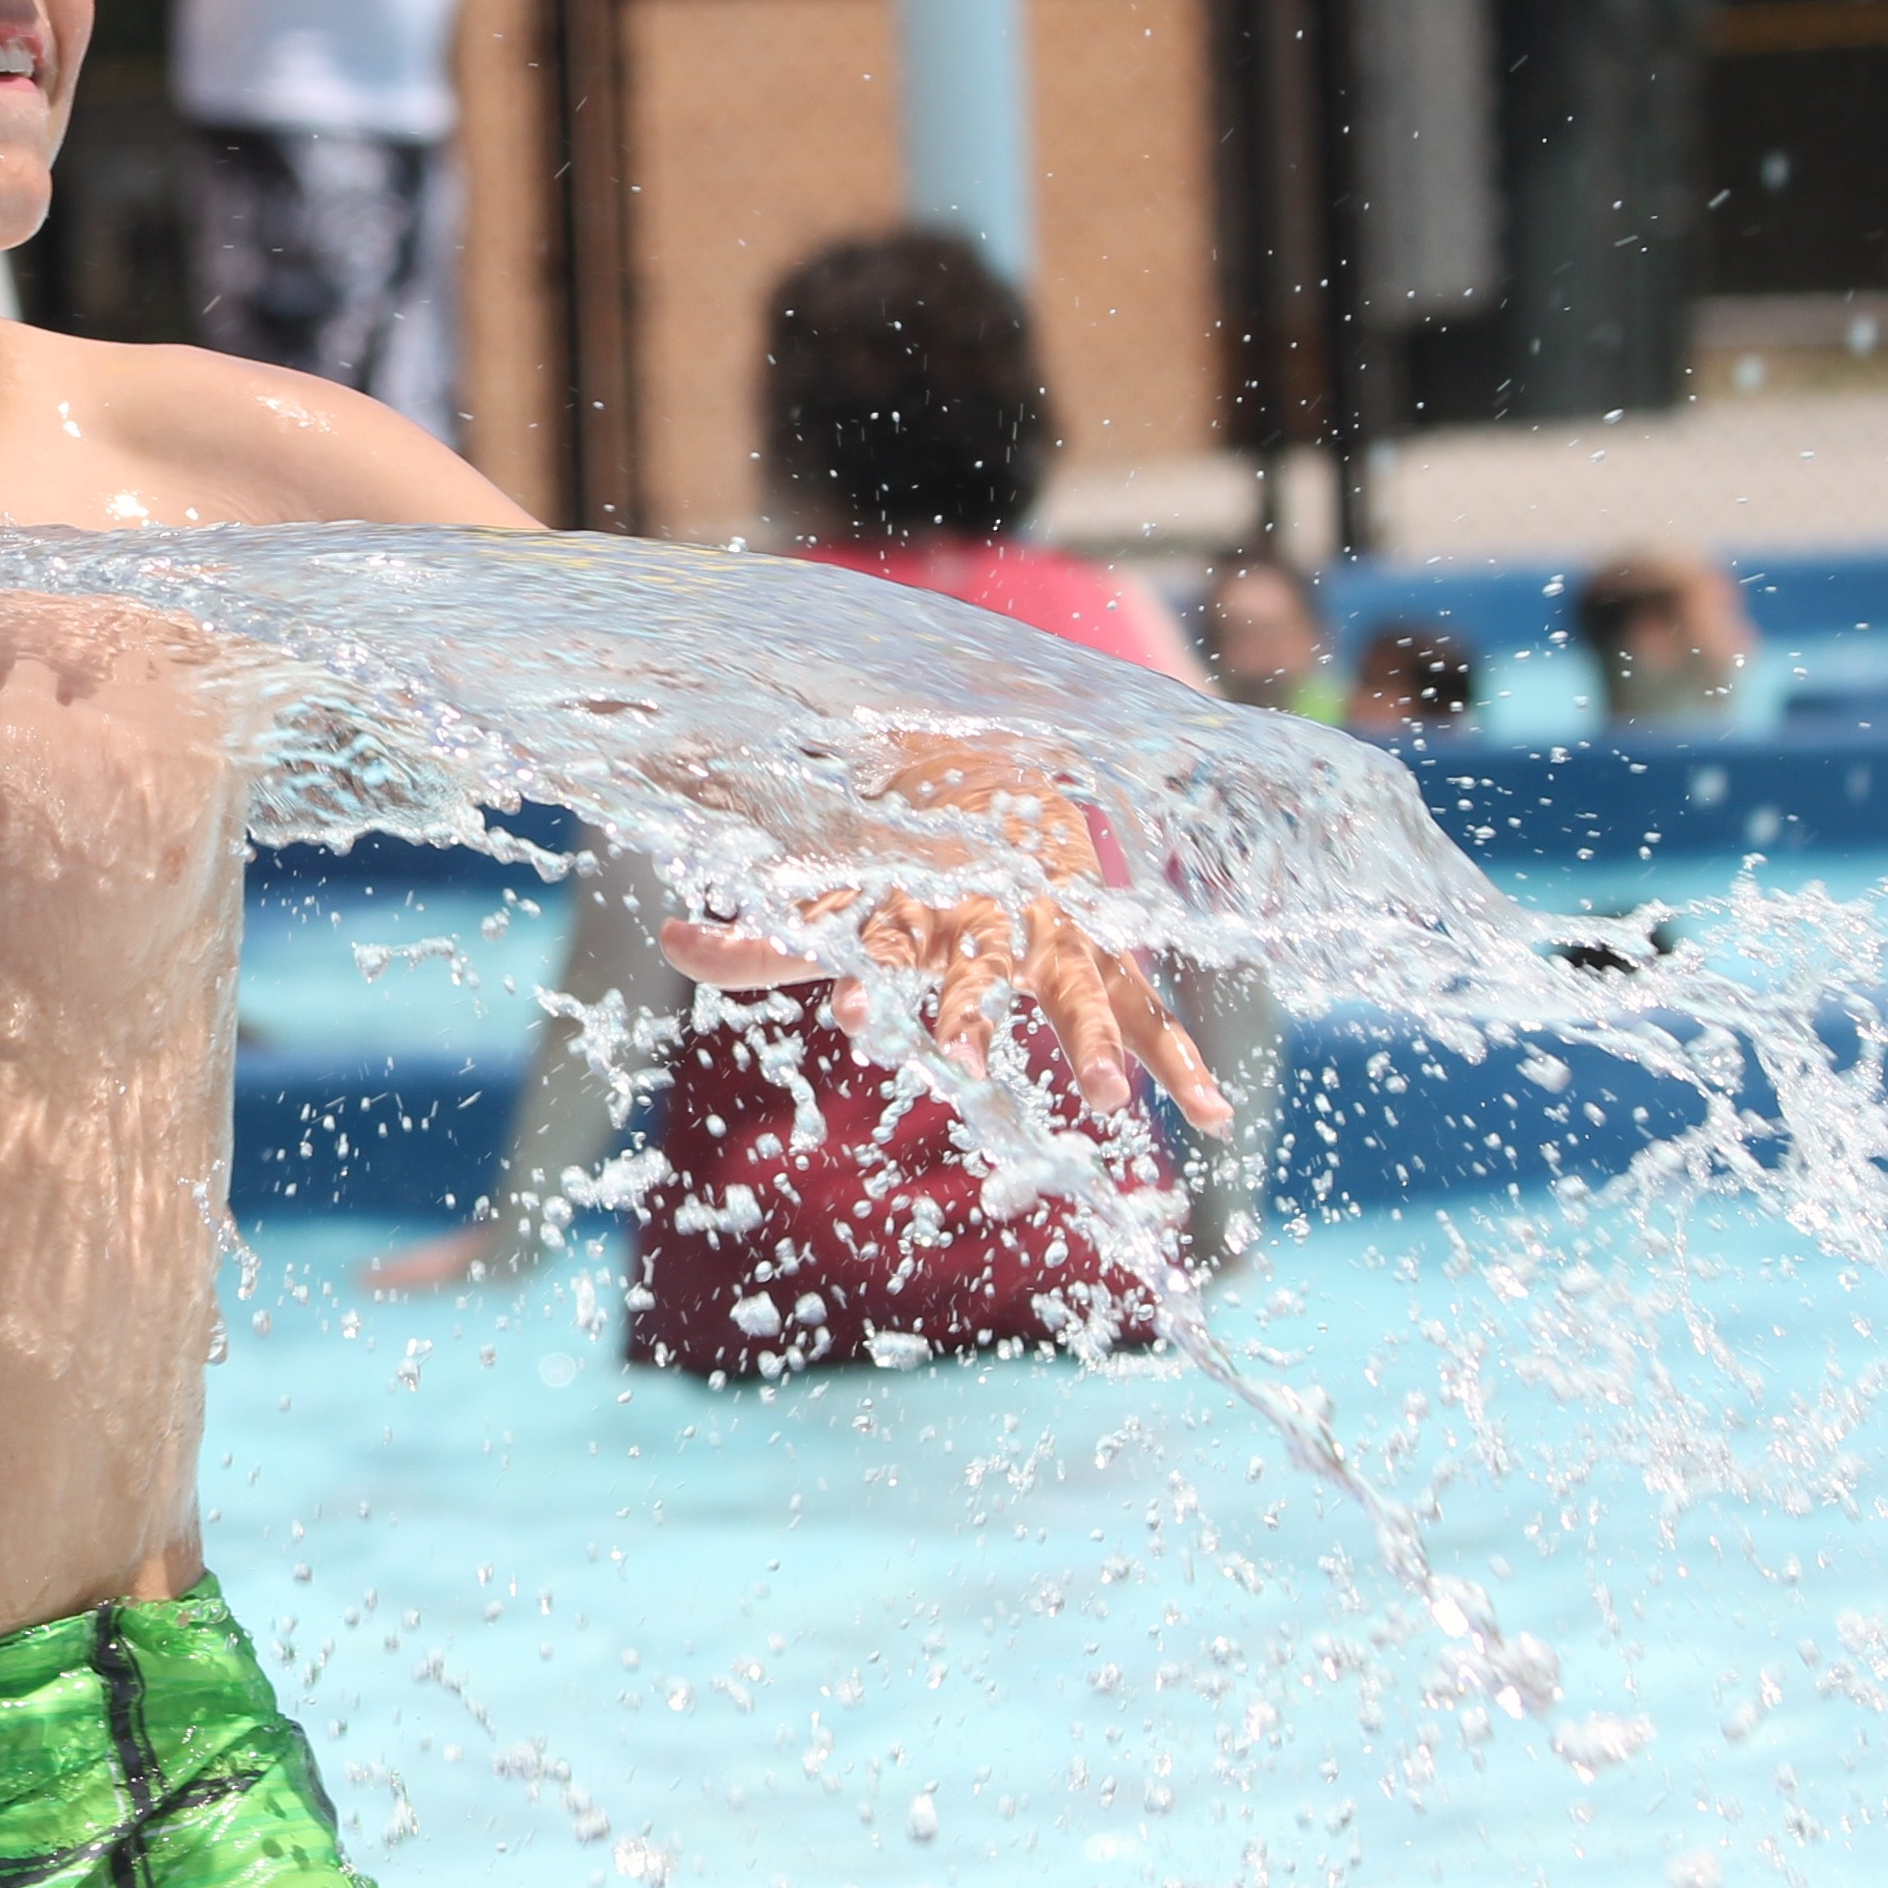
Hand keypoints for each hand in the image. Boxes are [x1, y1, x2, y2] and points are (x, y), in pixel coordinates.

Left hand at [660, 894, 1222, 1132]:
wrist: (991, 769)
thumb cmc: (893, 854)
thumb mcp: (823, 893)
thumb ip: (756, 938)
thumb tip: (669, 937)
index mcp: (906, 900)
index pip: (877, 936)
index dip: (867, 975)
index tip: (857, 1015)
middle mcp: (981, 916)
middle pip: (978, 971)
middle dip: (972, 1017)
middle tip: (965, 1062)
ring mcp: (1048, 933)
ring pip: (1077, 989)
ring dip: (1096, 1045)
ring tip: (1112, 1104)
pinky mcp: (1097, 950)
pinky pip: (1147, 1008)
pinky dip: (1181, 1061)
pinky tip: (1217, 1118)